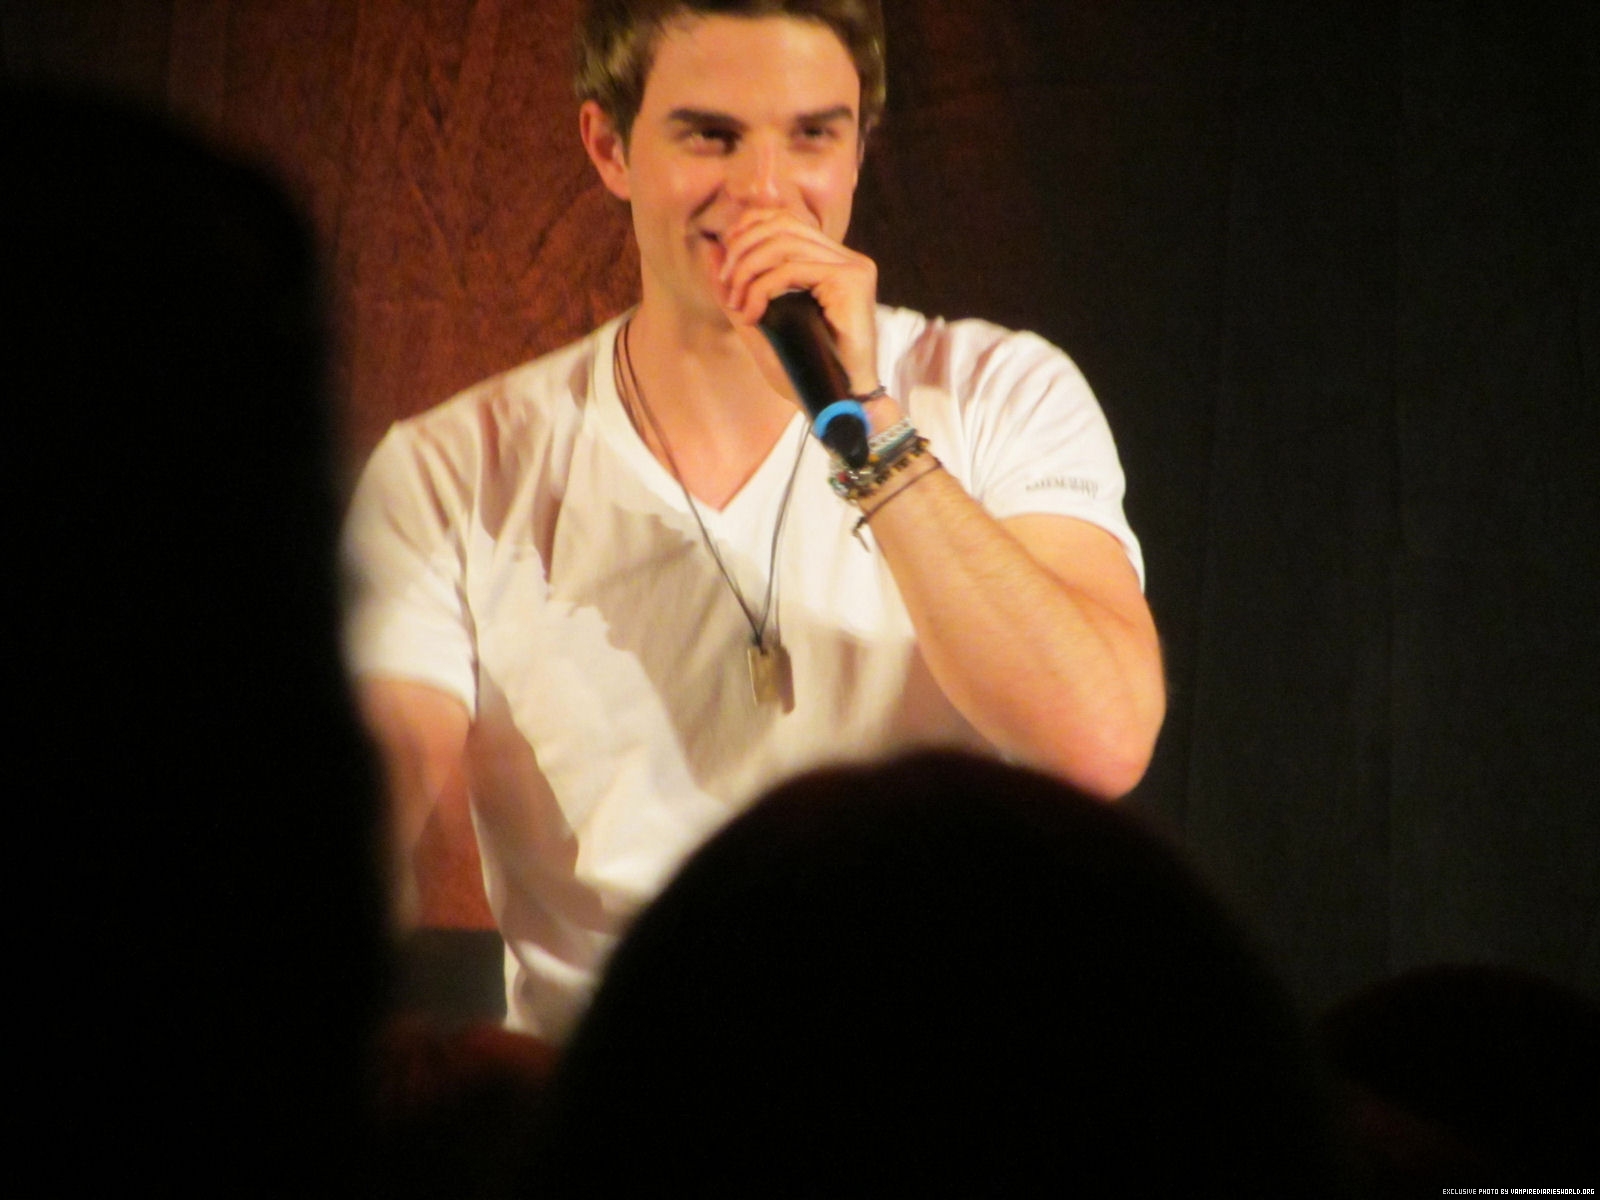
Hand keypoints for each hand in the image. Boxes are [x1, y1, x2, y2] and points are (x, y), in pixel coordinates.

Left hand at [714, 208, 879, 398]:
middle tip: (726, 290)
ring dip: (748, 272)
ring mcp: (852, 267)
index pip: (783, 220)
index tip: (725, 268)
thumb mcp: (760, 324)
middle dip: (742, 253)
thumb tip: (712, 249)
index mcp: (829, 261)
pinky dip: (762, 290)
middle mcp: (844, 258)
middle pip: (780, 225)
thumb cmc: (804, 372)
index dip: (747, 230)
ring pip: (782, 244)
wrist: (838, 404)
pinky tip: (752, 316)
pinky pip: (792, 270)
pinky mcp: (852, 281)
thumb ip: (738, 287)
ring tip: (738, 305)